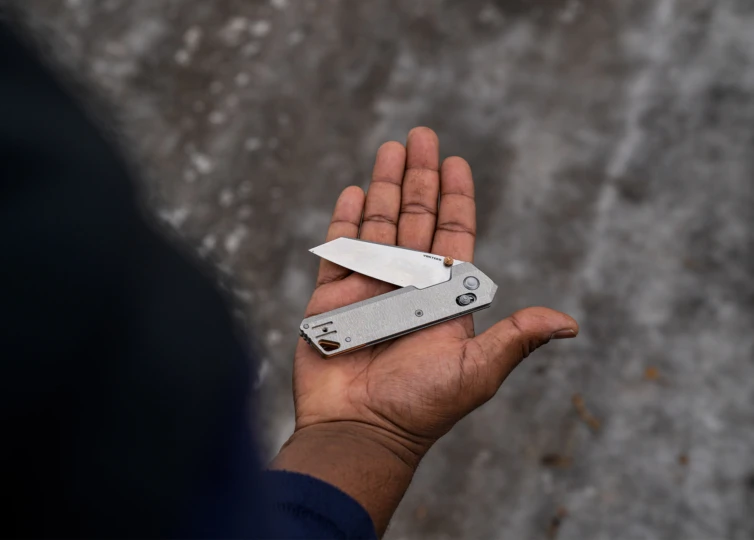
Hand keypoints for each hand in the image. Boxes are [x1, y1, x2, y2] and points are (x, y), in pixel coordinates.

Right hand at [272, 128, 577, 535]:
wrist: (362, 430)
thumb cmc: (420, 406)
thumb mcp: (477, 372)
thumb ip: (516, 340)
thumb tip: (570, 323)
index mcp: (444, 296)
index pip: (454, 234)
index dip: (457, 197)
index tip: (456, 162)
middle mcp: (408, 285)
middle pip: (415, 217)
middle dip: (418, 175)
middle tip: (421, 134)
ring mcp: (369, 287)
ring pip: (378, 223)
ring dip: (383, 184)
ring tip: (390, 148)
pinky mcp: (332, 297)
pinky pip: (339, 248)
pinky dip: (345, 219)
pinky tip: (353, 191)